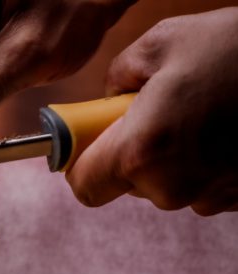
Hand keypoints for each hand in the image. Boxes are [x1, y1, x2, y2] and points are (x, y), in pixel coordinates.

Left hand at [67, 8, 237, 214]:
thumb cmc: (235, 51)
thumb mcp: (162, 44)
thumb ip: (115, 79)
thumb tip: (107, 104)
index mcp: (140, 152)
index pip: (84, 187)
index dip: (80, 164)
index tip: (86, 145)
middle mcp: (169, 187)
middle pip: (126, 184)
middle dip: (131, 150)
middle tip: (157, 109)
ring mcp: (204, 198)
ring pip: (164, 185)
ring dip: (169, 156)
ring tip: (201, 113)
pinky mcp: (231, 201)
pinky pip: (198, 186)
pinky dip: (201, 163)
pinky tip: (223, 130)